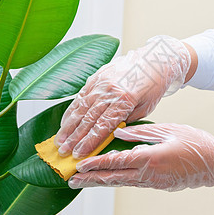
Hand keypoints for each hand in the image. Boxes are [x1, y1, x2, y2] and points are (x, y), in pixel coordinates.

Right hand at [56, 35, 191, 158]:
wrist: (153, 60)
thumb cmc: (152, 86)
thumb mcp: (145, 108)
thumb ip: (125, 120)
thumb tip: (108, 134)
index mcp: (124, 99)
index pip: (102, 126)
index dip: (89, 142)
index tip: (79, 154)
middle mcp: (109, 91)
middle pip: (88, 119)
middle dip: (74, 138)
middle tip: (63, 151)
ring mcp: (100, 82)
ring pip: (80, 108)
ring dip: (68, 126)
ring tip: (59, 140)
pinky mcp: (95, 77)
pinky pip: (80, 96)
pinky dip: (71, 111)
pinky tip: (65, 122)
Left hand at [69, 123, 213, 204]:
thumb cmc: (196, 143)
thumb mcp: (168, 130)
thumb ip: (141, 134)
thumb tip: (118, 134)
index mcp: (150, 158)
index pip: (116, 162)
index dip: (95, 164)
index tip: (79, 166)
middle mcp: (148, 174)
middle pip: (113, 178)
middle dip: (90, 179)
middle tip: (72, 181)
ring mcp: (153, 182)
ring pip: (121, 183)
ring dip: (101, 182)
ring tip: (83, 182)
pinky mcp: (158, 185)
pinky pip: (132, 183)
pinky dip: (117, 181)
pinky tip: (108, 179)